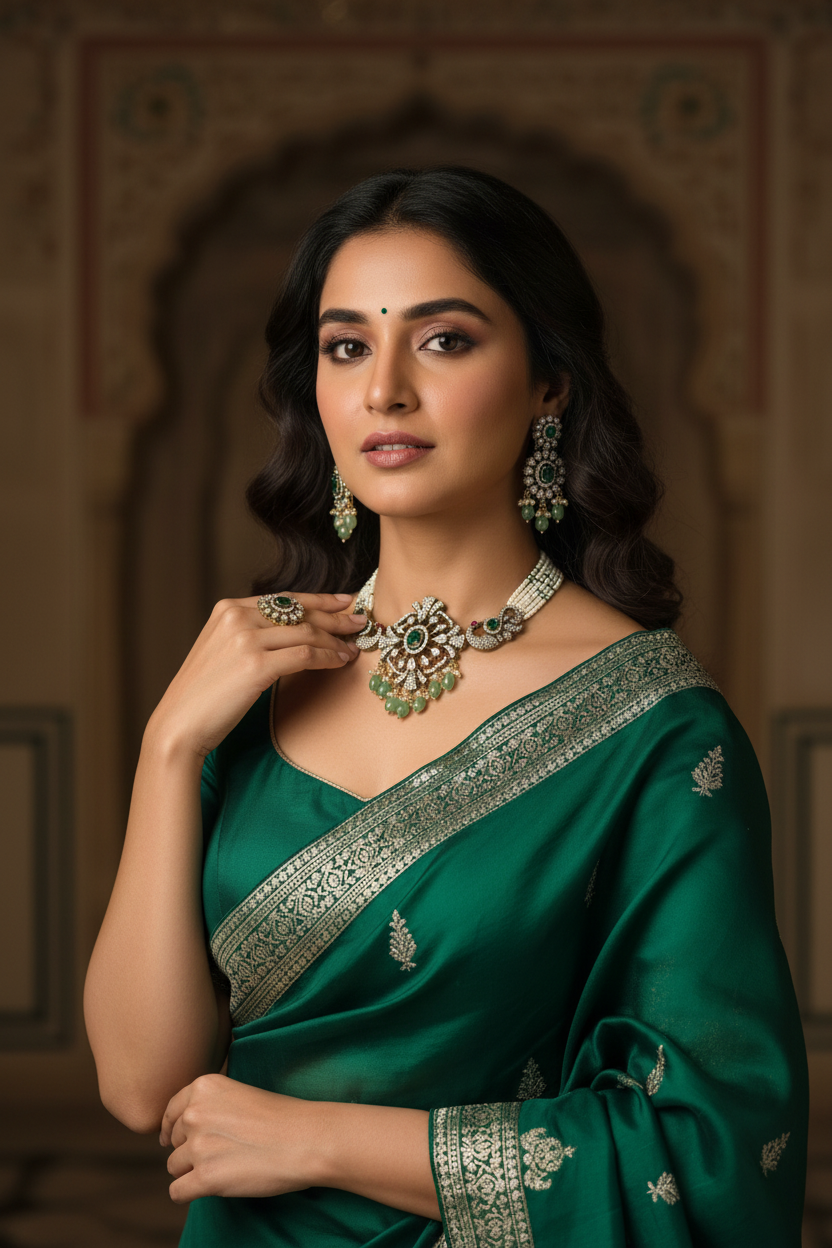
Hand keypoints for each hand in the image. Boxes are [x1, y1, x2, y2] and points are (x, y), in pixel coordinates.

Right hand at [144, 593, 364, 759]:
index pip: (284, 598)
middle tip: (361, 620)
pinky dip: (328, 657)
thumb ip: (250, 634)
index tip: (344, 600)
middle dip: (335, 615)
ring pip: (306, 632)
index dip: (319, 599)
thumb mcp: (222, 651)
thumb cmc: (204, 695)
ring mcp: (246, 639)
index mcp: (227, 608)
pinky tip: (341, 661)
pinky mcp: (256, 665)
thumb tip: (292, 631)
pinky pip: (305, 655)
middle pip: (300, 612)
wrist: (180, 724)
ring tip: (354, 647)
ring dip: (336, 639)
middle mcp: (236, 617)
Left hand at [161, 1073, 322, 1202]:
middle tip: (217, 1155)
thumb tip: (185, 1126)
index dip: (173, 1129)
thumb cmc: (281, 1117)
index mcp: (203, 1087)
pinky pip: (177, 1192)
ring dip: (192, 1172)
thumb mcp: (239, 1093)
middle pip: (174, 1141)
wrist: (305, 1138)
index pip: (171, 1112)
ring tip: (222, 1169)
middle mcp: (195, 1113)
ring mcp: (198, 1146)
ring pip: (174, 1168)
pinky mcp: (205, 1177)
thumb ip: (210, 1104)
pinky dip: (189, 1194)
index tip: (174, 1140)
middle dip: (189, 1150)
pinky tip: (208, 1189)